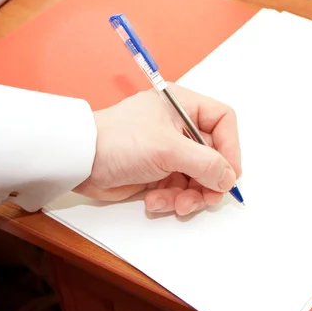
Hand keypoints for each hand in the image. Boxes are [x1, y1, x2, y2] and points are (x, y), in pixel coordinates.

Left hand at [73, 83, 241, 215]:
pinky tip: (154, 201)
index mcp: (183, 107)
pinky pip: (179, 189)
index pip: (223, 122)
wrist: (80, 162)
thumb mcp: (168, 149)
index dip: (231, 148)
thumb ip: (205, 163)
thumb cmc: (120, 142)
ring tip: (175, 204)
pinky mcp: (158, 173)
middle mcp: (179, 127)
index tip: (229, 174)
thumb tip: (228, 178)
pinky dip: (171, 199)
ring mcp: (169, 152)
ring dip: (190, 195)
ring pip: (198, 177)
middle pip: (213, 155)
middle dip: (209, 181)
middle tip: (205, 199)